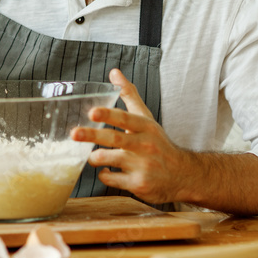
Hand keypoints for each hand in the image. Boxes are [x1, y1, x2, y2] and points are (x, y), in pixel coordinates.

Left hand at [69, 68, 193, 204]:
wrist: (183, 175)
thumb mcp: (147, 118)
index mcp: (145, 127)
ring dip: (95, 158)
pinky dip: (104, 175)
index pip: (125, 118)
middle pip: (115, 138)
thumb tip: (114, 72)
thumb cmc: (158, 143)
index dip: (108, 114)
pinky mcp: (138, 184)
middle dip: (92, 135)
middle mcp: (144, 145)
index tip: (92, 112)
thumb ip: (129, 95)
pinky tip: (106, 171)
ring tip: (92, 156)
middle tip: (74, 133)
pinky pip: (111, 180)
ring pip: (109, 160)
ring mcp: (142, 166)